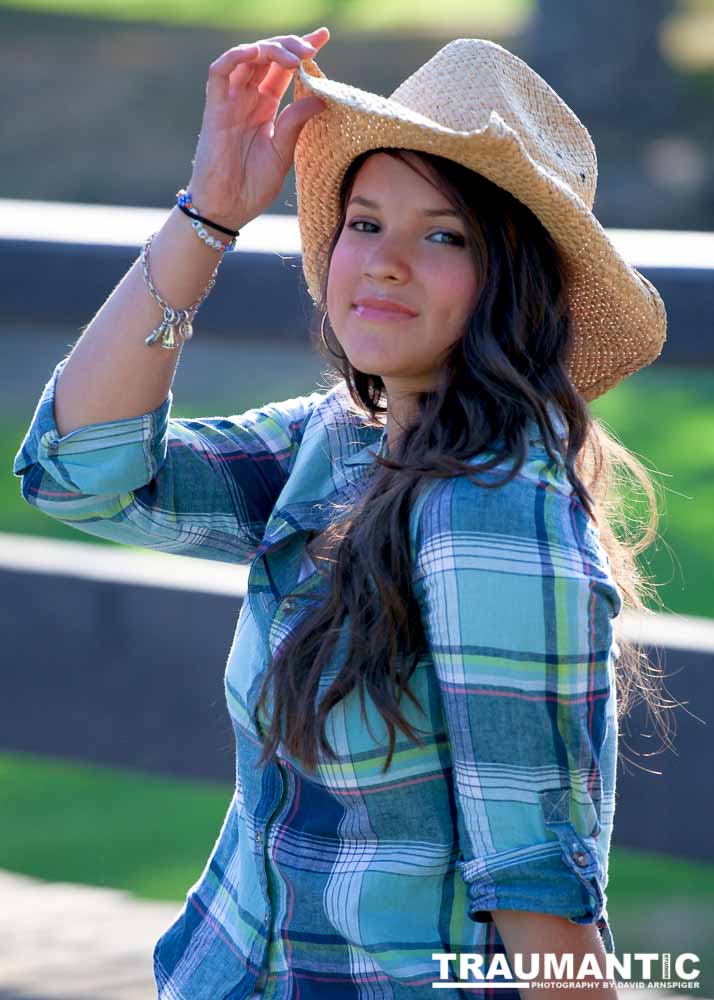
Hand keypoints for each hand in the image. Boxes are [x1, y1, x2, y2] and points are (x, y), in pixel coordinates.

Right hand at [186, 27, 329, 230]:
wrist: (227, 209)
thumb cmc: (252, 186)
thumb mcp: (283, 153)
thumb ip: (296, 124)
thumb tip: (320, 98)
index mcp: (266, 108)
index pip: (284, 69)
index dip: (301, 49)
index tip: (323, 35)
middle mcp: (248, 99)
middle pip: (268, 57)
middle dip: (290, 46)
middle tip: (310, 49)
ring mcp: (231, 101)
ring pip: (247, 57)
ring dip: (270, 49)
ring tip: (293, 57)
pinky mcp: (214, 108)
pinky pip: (220, 72)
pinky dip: (236, 56)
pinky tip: (256, 53)